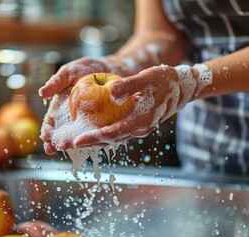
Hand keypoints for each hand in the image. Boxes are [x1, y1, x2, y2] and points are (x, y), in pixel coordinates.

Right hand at [40, 57, 119, 154]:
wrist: (111, 68)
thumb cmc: (86, 68)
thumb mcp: (69, 72)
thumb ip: (56, 82)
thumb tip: (41, 93)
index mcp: (59, 108)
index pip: (50, 122)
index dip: (46, 130)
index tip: (45, 136)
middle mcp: (71, 118)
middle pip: (62, 134)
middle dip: (57, 142)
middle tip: (54, 148)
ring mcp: (86, 122)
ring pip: (78, 137)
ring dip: (73, 144)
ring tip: (69, 148)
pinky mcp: (101, 124)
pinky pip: (97, 132)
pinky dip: (94, 138)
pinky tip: (92, 143)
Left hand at [72, 64, 202, 147]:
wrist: (182, 88)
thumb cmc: (165, 80)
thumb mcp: (147, 78)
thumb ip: (129, 85)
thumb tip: (110, 91)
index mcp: (140, 120)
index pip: (113, 133)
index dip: (94, 138)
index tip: (76, 141)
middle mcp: (138, 129)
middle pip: (109, 140)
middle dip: (87, 144)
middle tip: (66, 146)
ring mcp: (138, 129)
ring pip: (112, 139)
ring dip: (92, 142)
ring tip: (72, 143)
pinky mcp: (136, 125)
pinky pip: (116, 133)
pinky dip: (102, 135)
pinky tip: (89, 133)